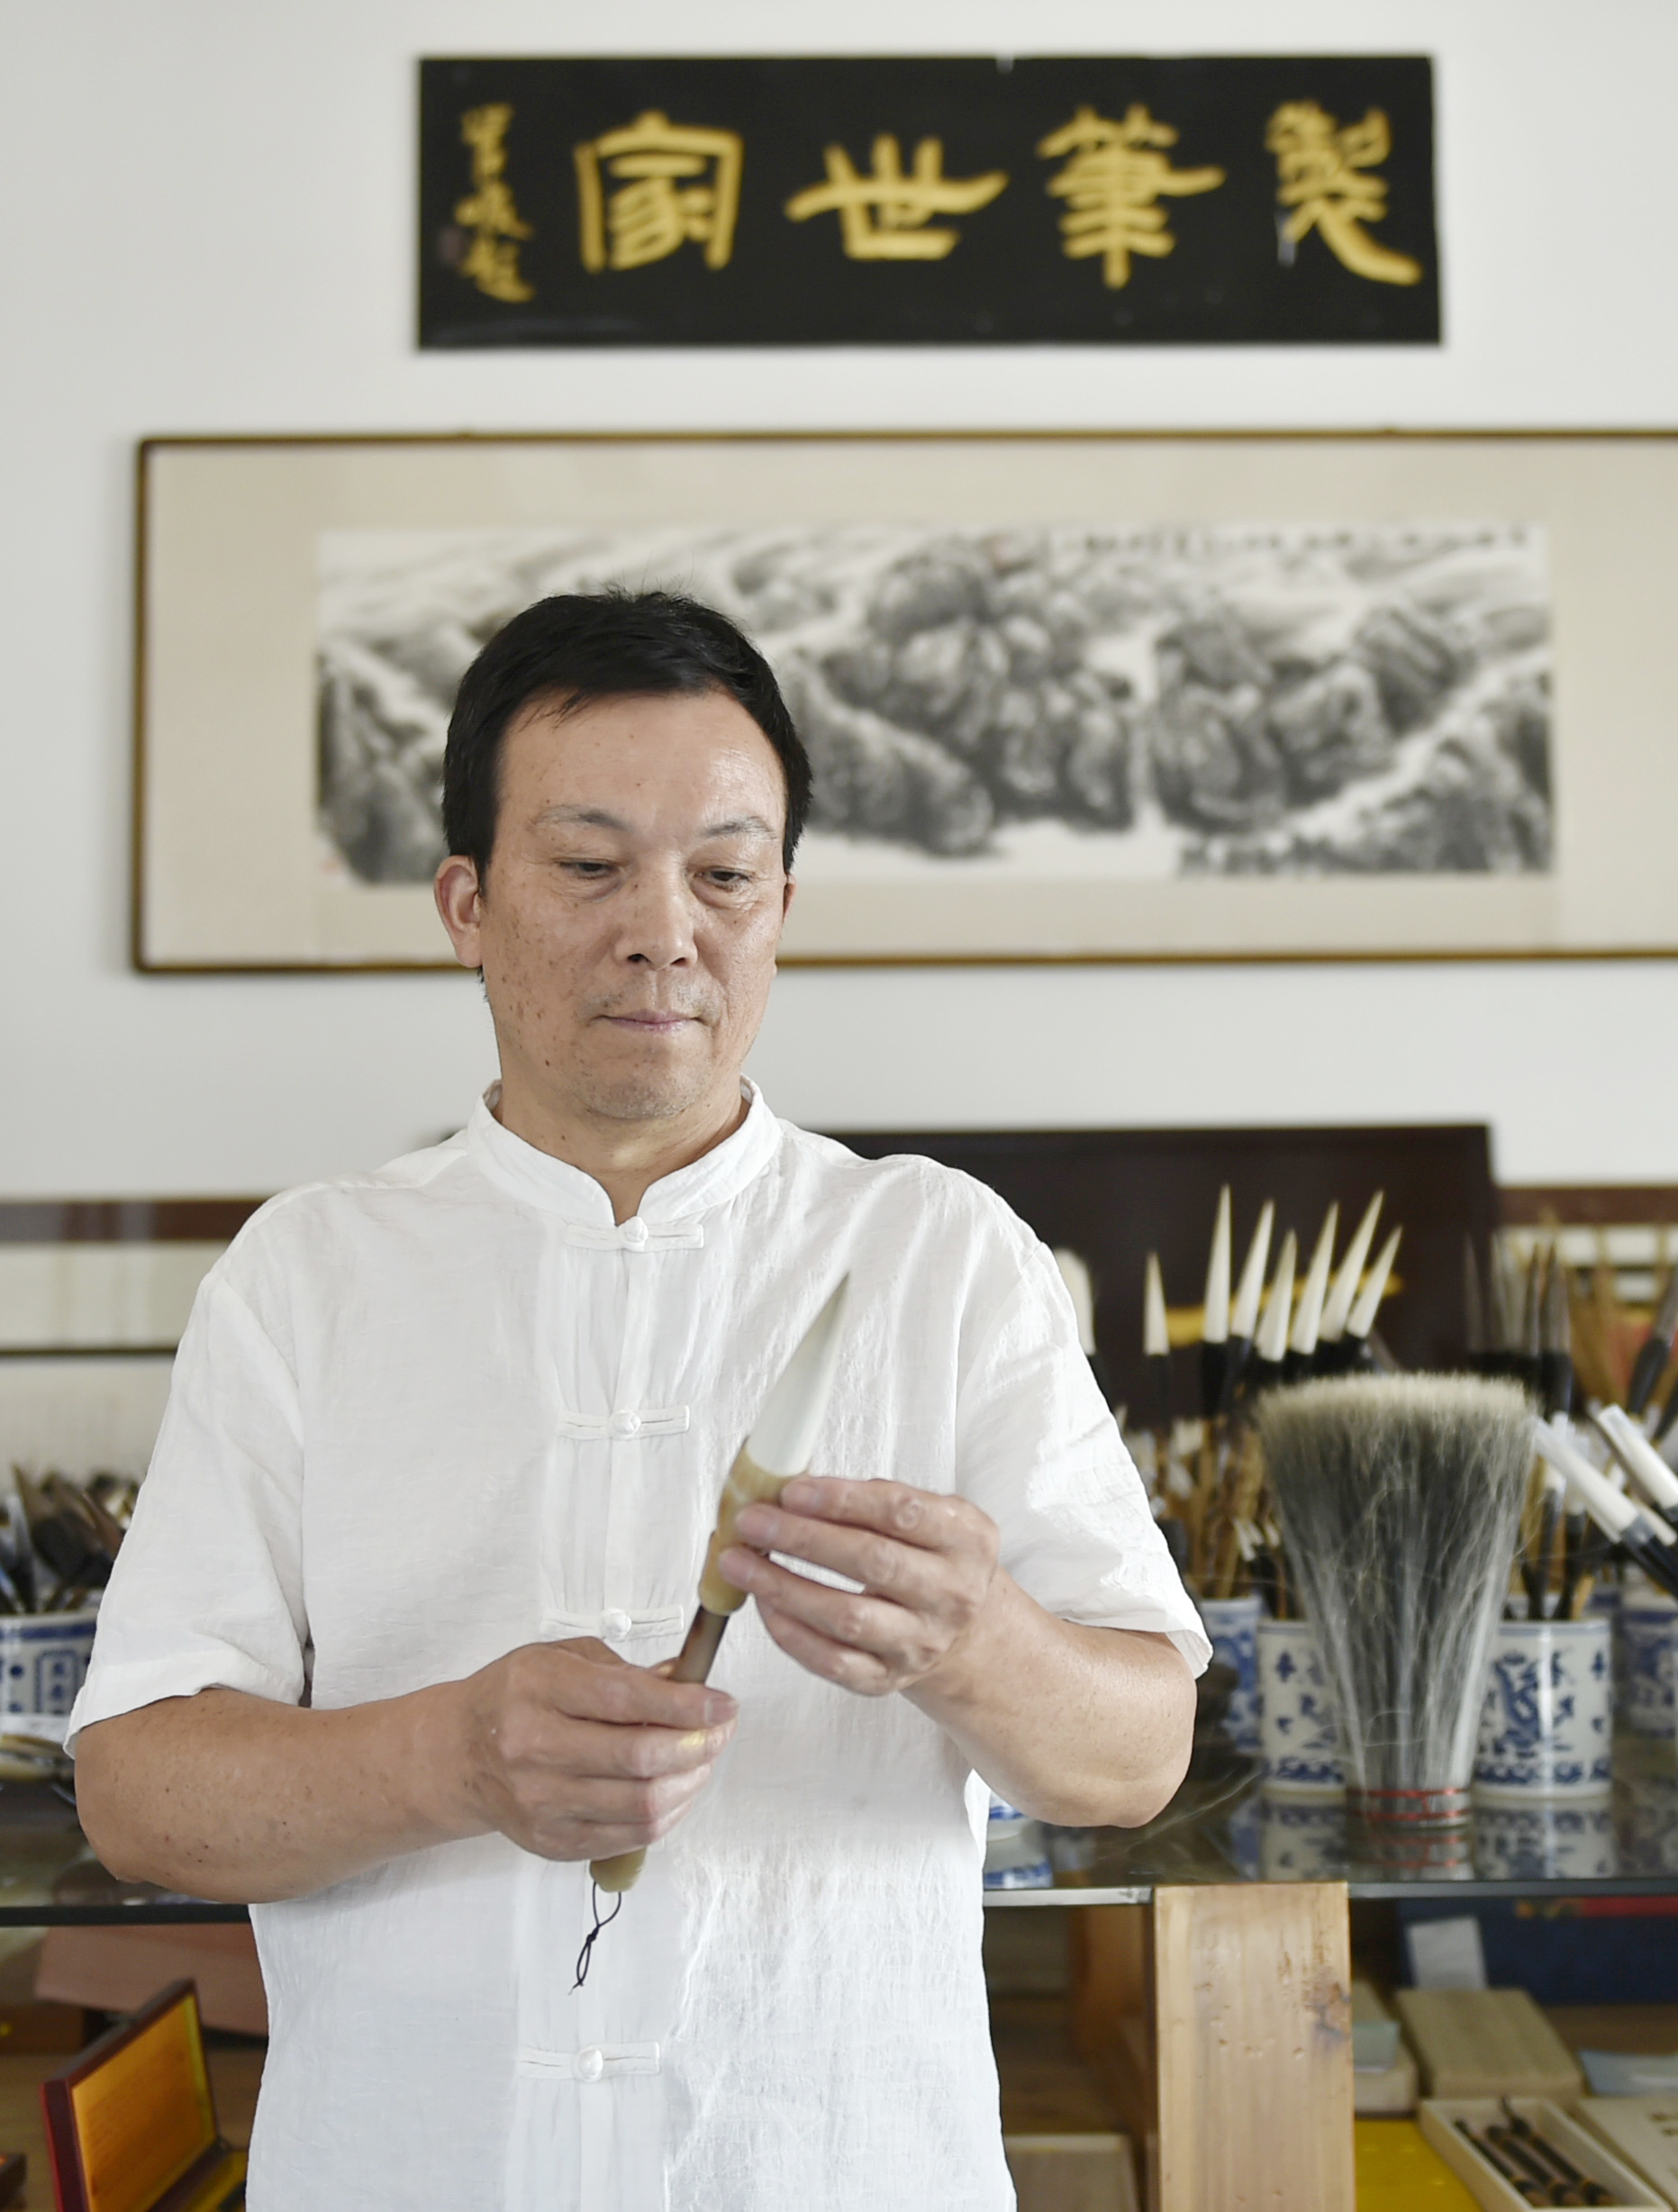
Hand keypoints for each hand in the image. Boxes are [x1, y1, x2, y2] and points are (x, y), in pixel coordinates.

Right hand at [449, 1638, 735, 1862]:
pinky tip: (676, 1790)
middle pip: (639, 1758)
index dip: (686, 1705)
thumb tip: (687, 1684)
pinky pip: (630, 1836)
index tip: (722, 1704)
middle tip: (720, 1730)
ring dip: (689, 1782)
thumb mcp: (561, 1658)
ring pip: (642, 1805)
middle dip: (697, 1745)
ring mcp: (542, 1802)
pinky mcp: (552, 1841)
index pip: (625, 1700)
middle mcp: (535, 1749)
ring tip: (701, 1760)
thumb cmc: (513, 1698)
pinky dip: (667, 1814)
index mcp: (538, 1690)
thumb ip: (624, 1672)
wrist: (460, 1754)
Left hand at [722, 1477, 999, 1697]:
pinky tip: (764, 1605)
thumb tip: (791, 1489)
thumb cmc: (931, 1557)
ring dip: (784, 1586)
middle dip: (802, 1538)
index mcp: (965, 1540)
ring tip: (739, 1563)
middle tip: (753, 1521)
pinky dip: (791, 1633)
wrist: (963, 1629)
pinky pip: (833, 1662)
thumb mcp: (928, 1514)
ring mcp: (920, 1642)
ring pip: (847, 1617)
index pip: (902, 1512)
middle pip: (872, 1562)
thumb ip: (872, 1498)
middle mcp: (950, 1594)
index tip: (792, 1490)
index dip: (842, 1500)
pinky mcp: (888, 1678)